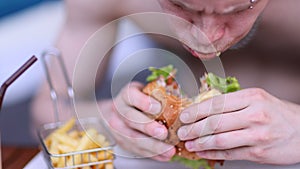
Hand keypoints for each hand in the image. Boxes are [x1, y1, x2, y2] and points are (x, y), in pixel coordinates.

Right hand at [101, 82, 174, 160]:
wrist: (117, 113)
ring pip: (133, 138)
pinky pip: (136, 150)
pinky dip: (152, 154)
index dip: (143, 102)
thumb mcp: (145, 93)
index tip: (158, 107)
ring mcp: (118, 128)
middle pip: (131, 119)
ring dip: (152, 146)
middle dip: (148, 127)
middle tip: (163, 133)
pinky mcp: (122, 142)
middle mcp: (119, 111)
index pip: (131, 96)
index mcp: (126, 96)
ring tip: (168, 149)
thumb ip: (158, 97)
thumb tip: (178, 103)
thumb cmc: (138, 102)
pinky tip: (164, 155)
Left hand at [177, 88, 299, 164]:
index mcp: (252, 97)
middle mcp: (254, 115)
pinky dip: (212, 153)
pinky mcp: (258, 153)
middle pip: (215, 122)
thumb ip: (233, 102)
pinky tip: (202, 152)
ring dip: (200, 142)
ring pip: (220, 139)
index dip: (196, 111)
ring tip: (189, 143)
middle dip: (193, 128)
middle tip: (181, 131)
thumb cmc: (278, 113)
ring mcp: (257, 135)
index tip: (184, 115)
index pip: (216, 104)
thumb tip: (204, 108)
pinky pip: (229, 153)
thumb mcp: (258, 99)